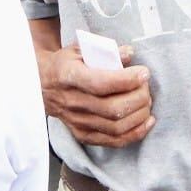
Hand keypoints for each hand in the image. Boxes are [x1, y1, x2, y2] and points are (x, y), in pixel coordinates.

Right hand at [37, 43, 153, 146]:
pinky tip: (147, 121)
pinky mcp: (83, 135)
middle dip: (138, 97)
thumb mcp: (79, 50)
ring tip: (147, 101)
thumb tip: (130, 54)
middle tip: (146, 86)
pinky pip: (113, 141)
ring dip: (139, 115)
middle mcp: (71, 102)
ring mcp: (76, 122)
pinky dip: (135, 133)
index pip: (100, 83)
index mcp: (68, 76)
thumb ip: (105, 51)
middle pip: (112, 108)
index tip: (143, 72)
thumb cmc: (65, 64)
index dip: (126, 80)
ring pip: (115, 127)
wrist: (43, 85)